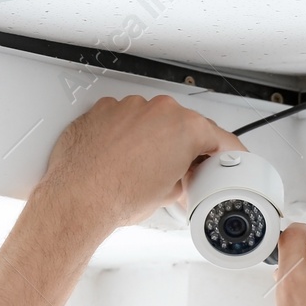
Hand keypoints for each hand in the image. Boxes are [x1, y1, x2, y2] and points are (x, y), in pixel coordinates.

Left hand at [31, 95, 241, 241]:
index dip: (227, 152)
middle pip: (184, 125)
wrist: (77, 198)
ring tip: (143, 168)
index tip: (228, 156)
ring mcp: (129, 107)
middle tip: (180, 171)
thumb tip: (179, 175)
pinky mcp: (103, 110)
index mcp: (185, 127)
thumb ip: (184, 176)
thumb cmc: (118, 196)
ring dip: (153, 139)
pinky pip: (124, 119)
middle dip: (185, 147)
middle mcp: (159, 110)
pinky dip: (126, 134)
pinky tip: (122, 157)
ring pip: (152, 120)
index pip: (219, 137)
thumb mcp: (170, 194)